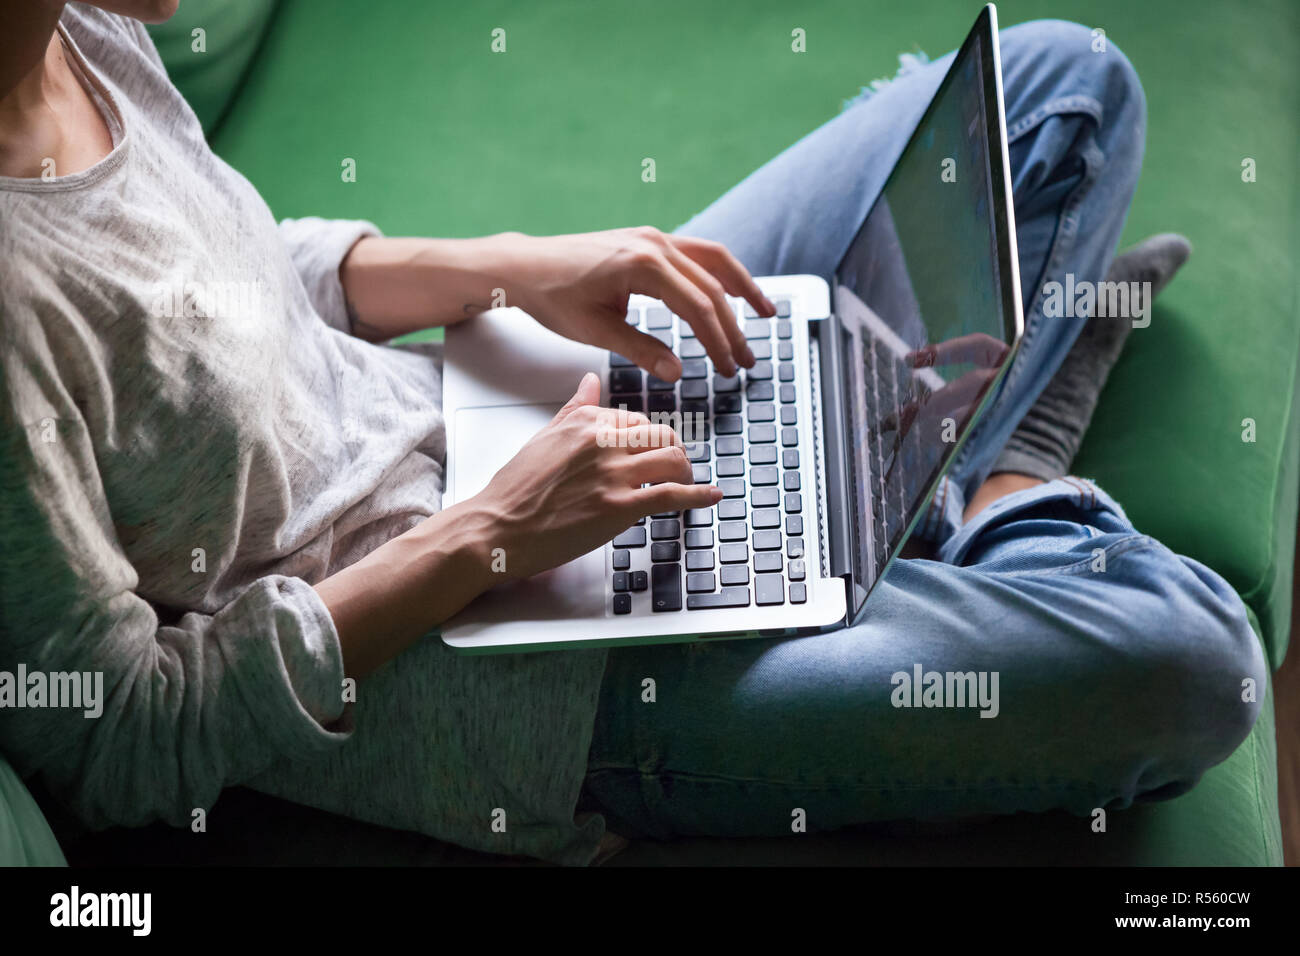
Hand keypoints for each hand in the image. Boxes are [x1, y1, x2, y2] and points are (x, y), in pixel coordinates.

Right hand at [467, 373, 721, 580]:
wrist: (497, 528)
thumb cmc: (515, 490)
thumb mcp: (544, 437)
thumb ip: (575, 408)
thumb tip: (591, 380)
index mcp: (586, 420)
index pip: (638, 420)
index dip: (648, 440)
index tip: (650, 454)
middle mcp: (603, 441)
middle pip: (663, 435)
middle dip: (672, 454)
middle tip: (671, 470)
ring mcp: (613, 473)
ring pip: (673, 460)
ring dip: (685, 474)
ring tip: (684, 485)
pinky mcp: (621, 506)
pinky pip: (673, 494)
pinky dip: (699, 496)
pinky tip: (712, 496)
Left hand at [500, 227, 774, 379]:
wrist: (524, 266)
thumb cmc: (552, 296)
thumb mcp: (596, 331)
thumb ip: (641, 351)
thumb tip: (677, 372)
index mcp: (643, 265)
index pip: (697, 308)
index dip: (718, 342)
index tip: (727, 369)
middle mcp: (654, 243)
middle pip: (712, 287)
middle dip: (733, 327)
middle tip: (746, 360)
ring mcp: (653, 237)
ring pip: (713, 260)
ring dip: (741, 288)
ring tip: (765, 313)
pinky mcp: (648, 240)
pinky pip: (696, 253)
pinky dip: (719, 273)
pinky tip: (730, 291)